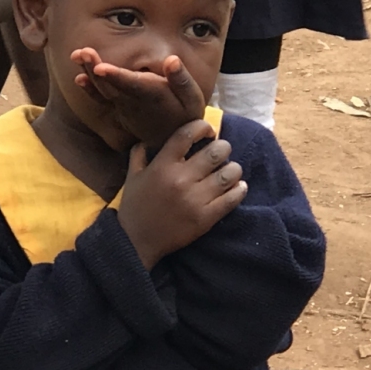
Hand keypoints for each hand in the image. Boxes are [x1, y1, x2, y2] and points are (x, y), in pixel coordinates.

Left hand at [72, 48, 205, 150]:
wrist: (174, 139)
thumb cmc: (185, 112)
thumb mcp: (192, 97)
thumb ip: (181, 79)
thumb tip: (172, 60)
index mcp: (153, 95)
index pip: (132, 84)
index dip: (117, 76)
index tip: (101, 68)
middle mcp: (134, 102)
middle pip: (112, 85)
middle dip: (96, 69)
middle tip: (83, 52)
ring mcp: (124, 107)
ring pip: (103, 90)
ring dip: (89, 72)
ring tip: (77, 55)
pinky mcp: (118, 109)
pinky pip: (102, 99)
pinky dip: (90, 90)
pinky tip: (79, 78)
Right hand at [117, 120, 246, 269]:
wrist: (136, 242)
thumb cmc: (135, 207)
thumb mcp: (132, 177)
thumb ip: (139, 154)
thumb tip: (147, 138)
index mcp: (162, 165)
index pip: (187, 134)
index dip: (203, 127)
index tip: (208, 131)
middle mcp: (181, 179)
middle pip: (216, 152)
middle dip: (223, 148)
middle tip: (222, 153)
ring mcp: (195, 199)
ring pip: (229, 174)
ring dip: (233, 169)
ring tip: (230, 171)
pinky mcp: (206, 218)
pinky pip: (232, 198)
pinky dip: (239, 190)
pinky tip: (238, 187)